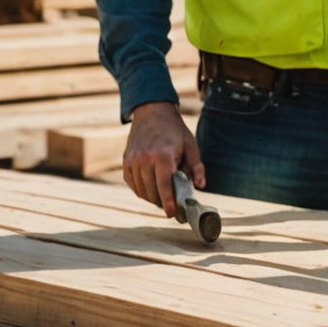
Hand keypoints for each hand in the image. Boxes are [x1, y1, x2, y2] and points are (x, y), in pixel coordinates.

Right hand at [121, 102, 203, 219]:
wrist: (152, 112)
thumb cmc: (174, 130)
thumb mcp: (191, 145)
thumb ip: (196, 166)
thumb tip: (200, 186)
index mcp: (163, 155)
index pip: (164, 186)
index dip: (168, 203)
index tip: (171, 213)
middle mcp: (145, 159)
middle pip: (151, 191)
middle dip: (161, 202)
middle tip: (171, 206)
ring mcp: (133, 160)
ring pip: (141, 189)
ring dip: (151, 198)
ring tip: (162, 199)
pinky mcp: (126, 161)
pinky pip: (132, 183)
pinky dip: (141, 190)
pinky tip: (151, 190)